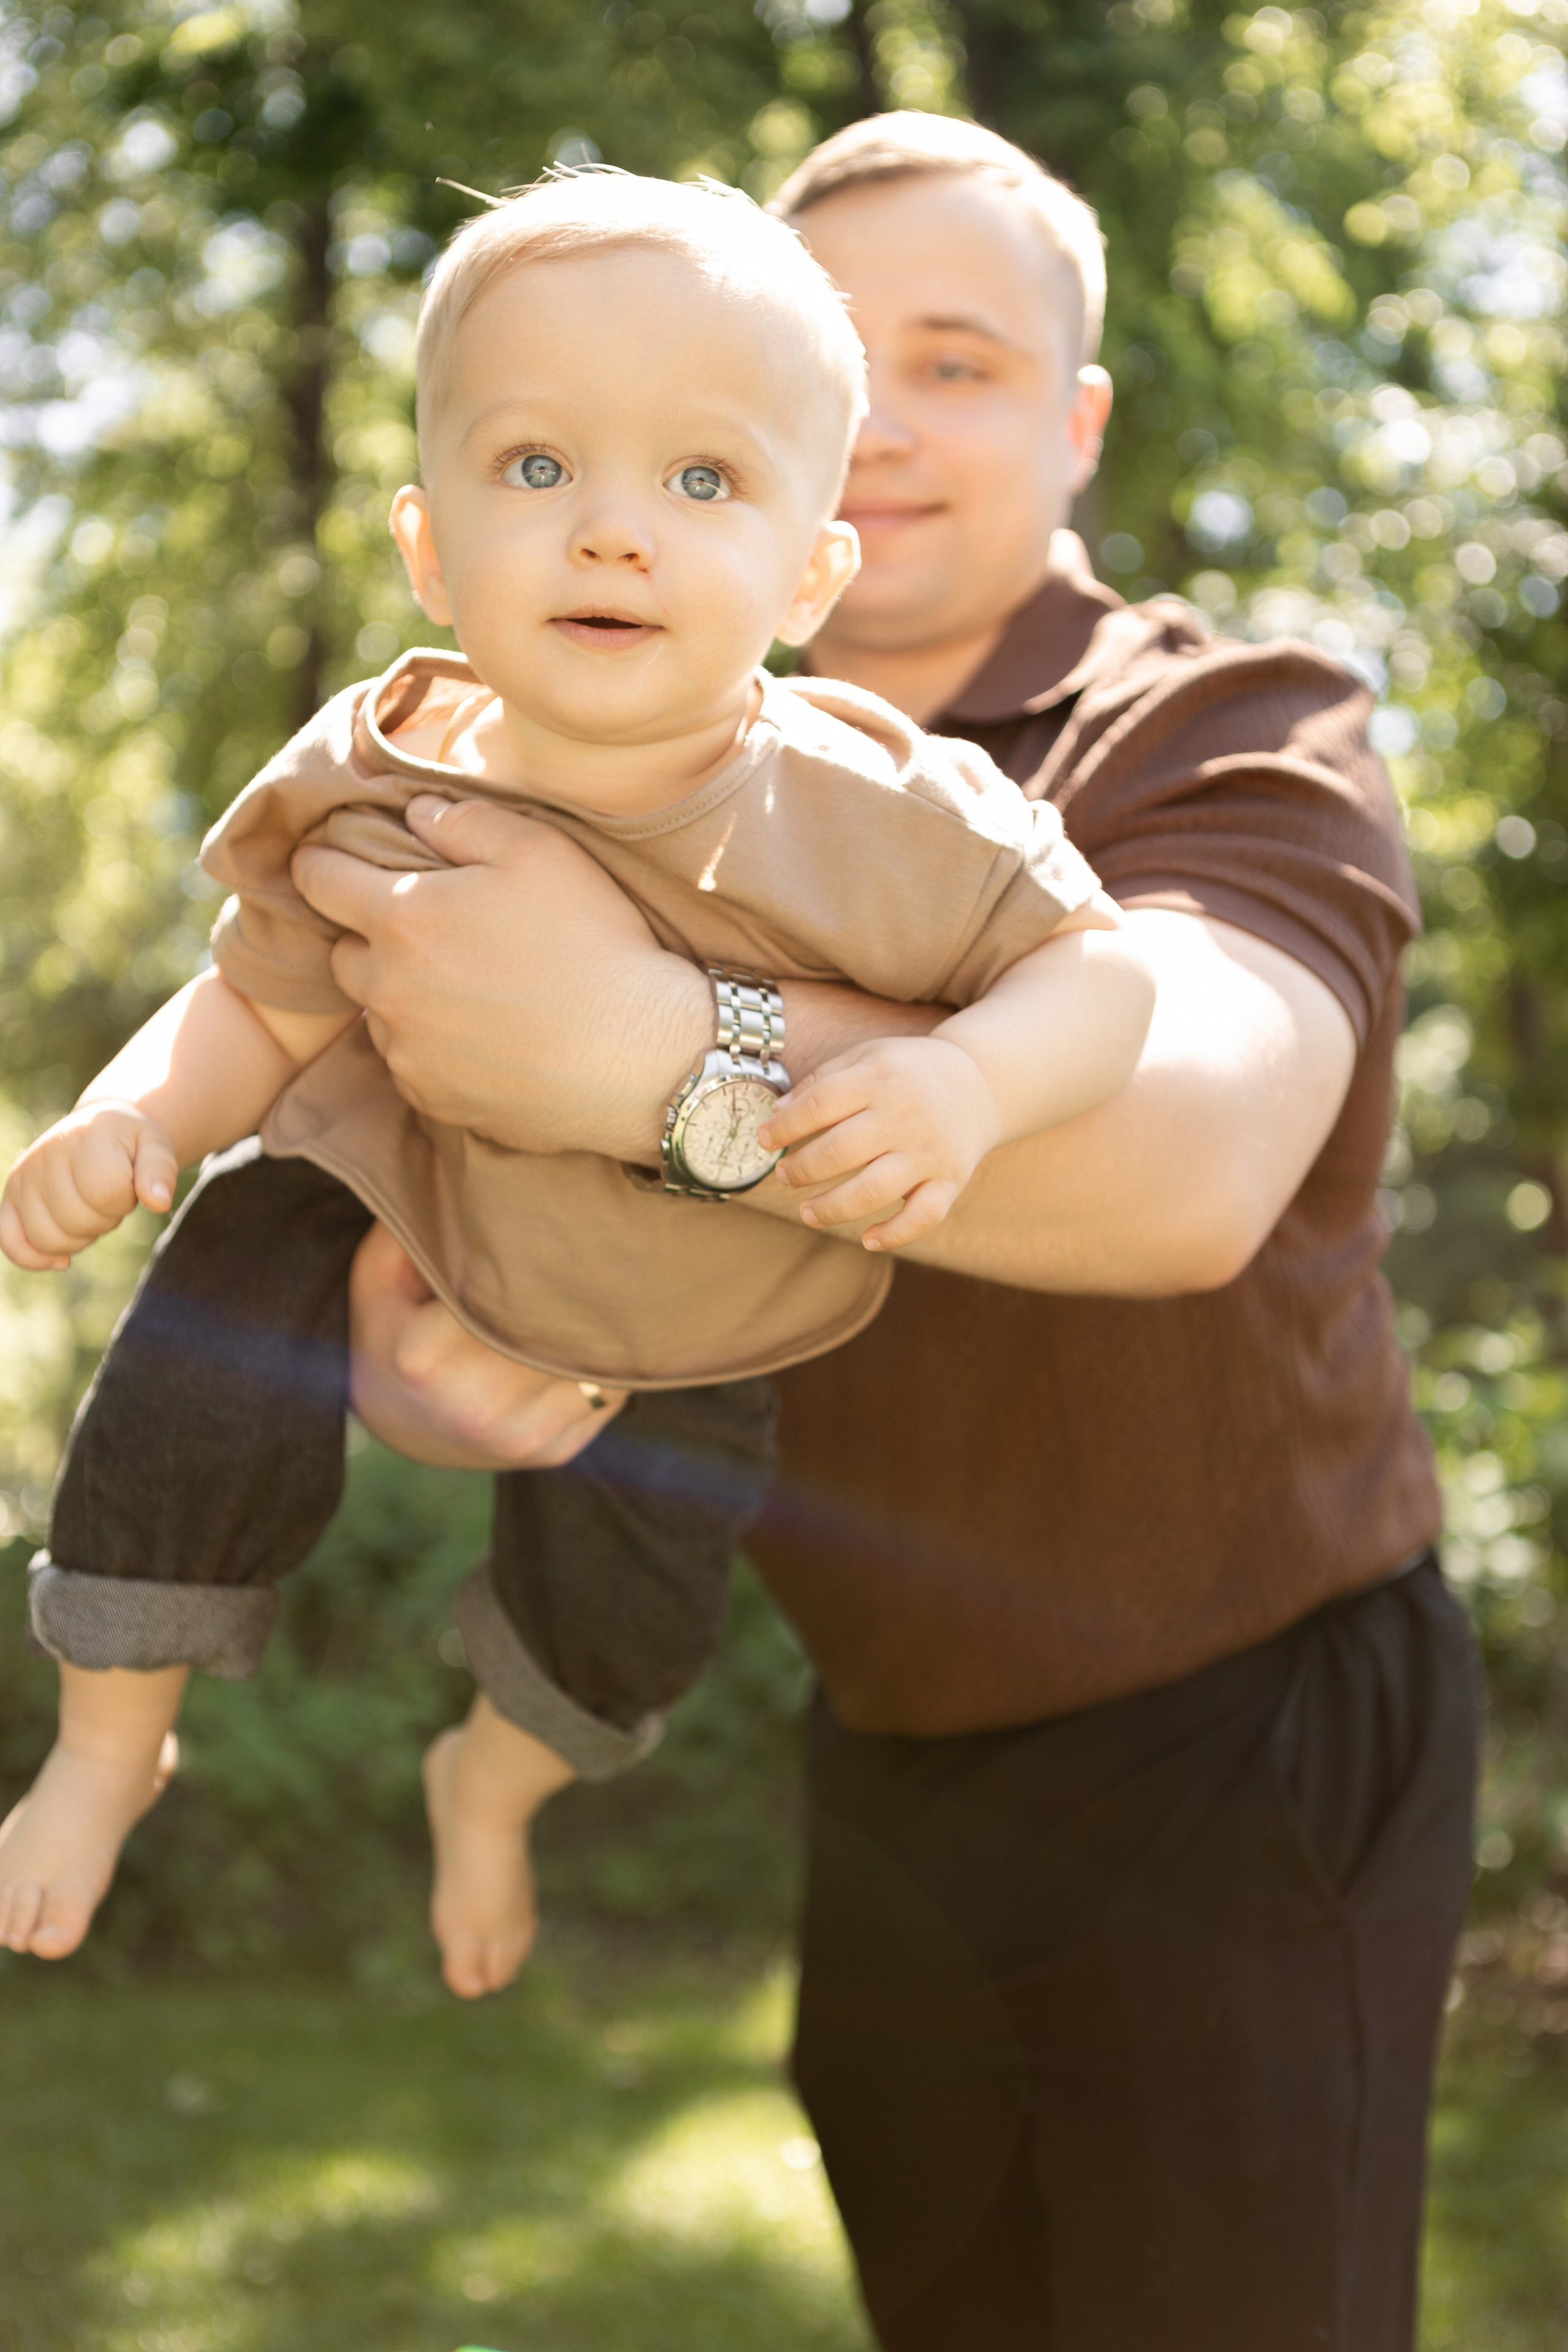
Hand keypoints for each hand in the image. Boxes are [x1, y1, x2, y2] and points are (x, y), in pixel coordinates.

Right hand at [0, 1101, 176, 1271]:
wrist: (98, 1128)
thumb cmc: (130, 1143)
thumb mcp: (156, 1147)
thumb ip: (161, 1172)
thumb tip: (159, 1202)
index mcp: (84, 1139)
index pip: (105, 1193)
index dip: (124, 1200)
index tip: (126, 1182)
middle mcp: (45, 1156)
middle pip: (77, 1221)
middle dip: (104, 1219)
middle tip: (108, 1197)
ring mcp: (23, 1178)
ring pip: (47, 1239)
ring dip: (78, 1238)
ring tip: (87, 1209)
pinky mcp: (11, 1198)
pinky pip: (10, 1242)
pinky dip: (34, 1258)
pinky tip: (61, 1259)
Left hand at [290, 795, 711, 1161]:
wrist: (642, 1059)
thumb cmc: (595, 944)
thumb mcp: (541, 852)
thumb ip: (466, 820)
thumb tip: (418, 813)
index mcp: (402, 918)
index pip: (317, 879)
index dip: (319, 861)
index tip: (330, 858)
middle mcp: (388, 990)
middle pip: (342, 953)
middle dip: (371, 936)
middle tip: (430, 930)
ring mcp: (408, 1052)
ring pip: (379, 1012)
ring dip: (404, 995)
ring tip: (470, 988)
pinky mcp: (433, 1099)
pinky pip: (410, 1063)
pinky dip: (432, 1047)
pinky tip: (486, 1035)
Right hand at [348, 1221, 627, 1469]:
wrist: (401, 1427)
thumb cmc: (392, 1334)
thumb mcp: (379, 1276)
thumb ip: (416, 1228)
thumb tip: (468, 1173)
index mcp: (427, 1357)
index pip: (507, 1288)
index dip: (540, 1253)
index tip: (555, 1222)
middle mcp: (477, 1407)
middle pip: (558, 1325)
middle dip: (580, 1286)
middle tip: (602, 1242)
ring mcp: (520, 1437)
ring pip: (594, 1359)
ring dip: (602, 1324)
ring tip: (600, 1287)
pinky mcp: (555, 1453)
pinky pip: (607, 1390)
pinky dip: (606, 1360)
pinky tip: (589, 1335)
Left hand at [763, 1035, 1002, 1249]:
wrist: (980, 1083)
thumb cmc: (908, 1072)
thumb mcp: (866, 1057)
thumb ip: (821, 1082)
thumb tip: (776, 1116)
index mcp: (878, 1078)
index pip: (820, 1104)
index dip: (784, 1127)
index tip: (764, 1140)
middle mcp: (903, 1115)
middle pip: (840, 1151)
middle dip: (801, 1170)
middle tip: (785, 1176)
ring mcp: (928, 1151)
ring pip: (874, 1191)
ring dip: (832, 1208)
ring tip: (807, 1212)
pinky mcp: (950, 1180)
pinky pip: (923, 1216)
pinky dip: (895, 1234)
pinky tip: (868, 1238)